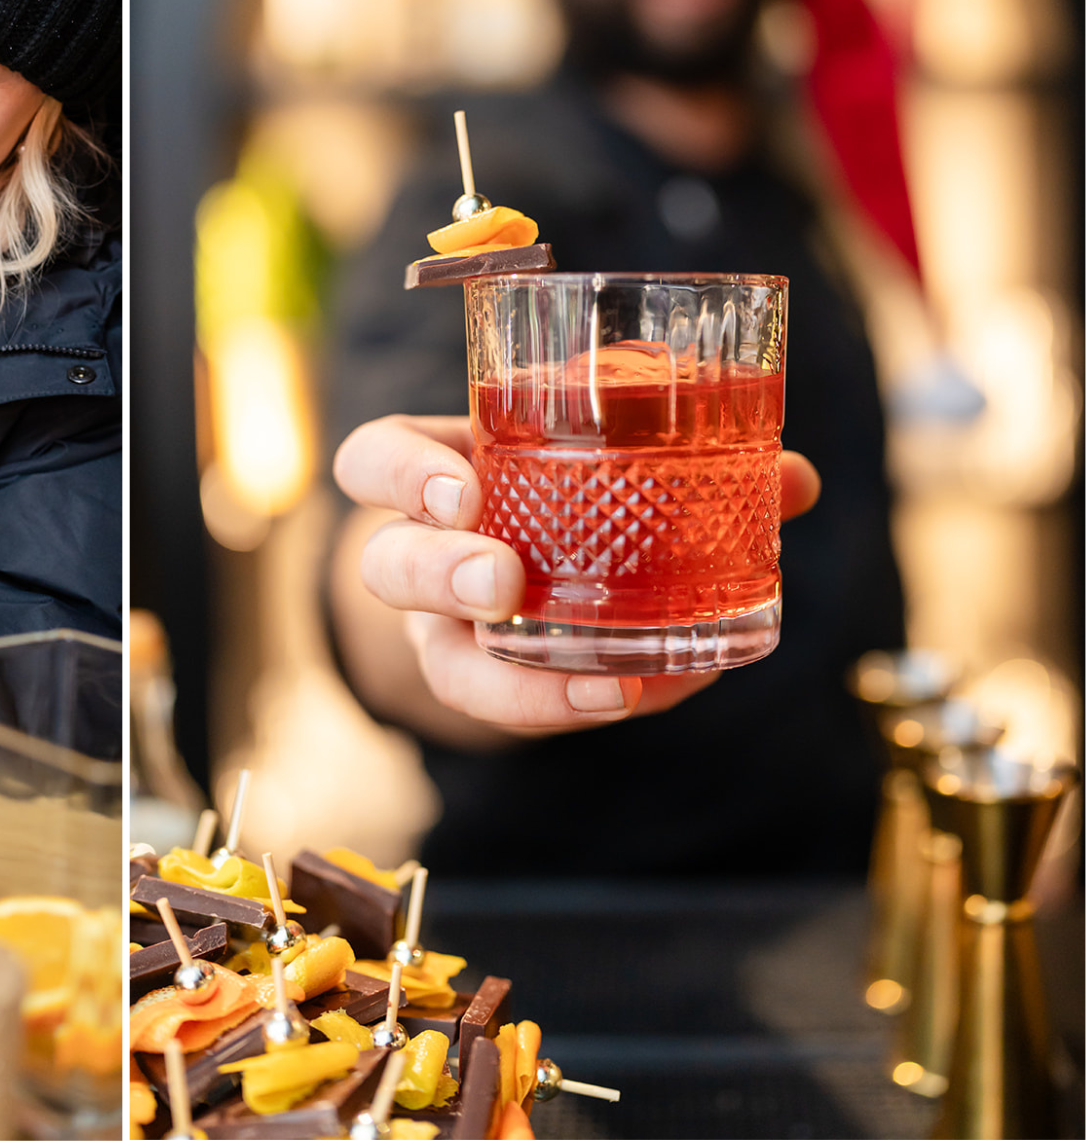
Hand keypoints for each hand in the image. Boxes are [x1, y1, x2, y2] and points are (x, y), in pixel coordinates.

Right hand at [332, 414, 821, 734]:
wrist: (540, 580)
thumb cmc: (569, 497)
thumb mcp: (604, 458)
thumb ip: (689, 459)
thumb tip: (794, 480)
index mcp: (438, 472)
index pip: (373, 460)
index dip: (398, 475)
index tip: (462, 490)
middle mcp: (424, 557)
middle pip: (387, 566)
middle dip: (440, 574)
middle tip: (504, 582)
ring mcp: (450, 634)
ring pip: (442, 661)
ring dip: (514, 678)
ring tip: (604, 680)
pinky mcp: (494, 688)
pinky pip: (518, 711)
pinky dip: (580, 705)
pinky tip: (644, 693)